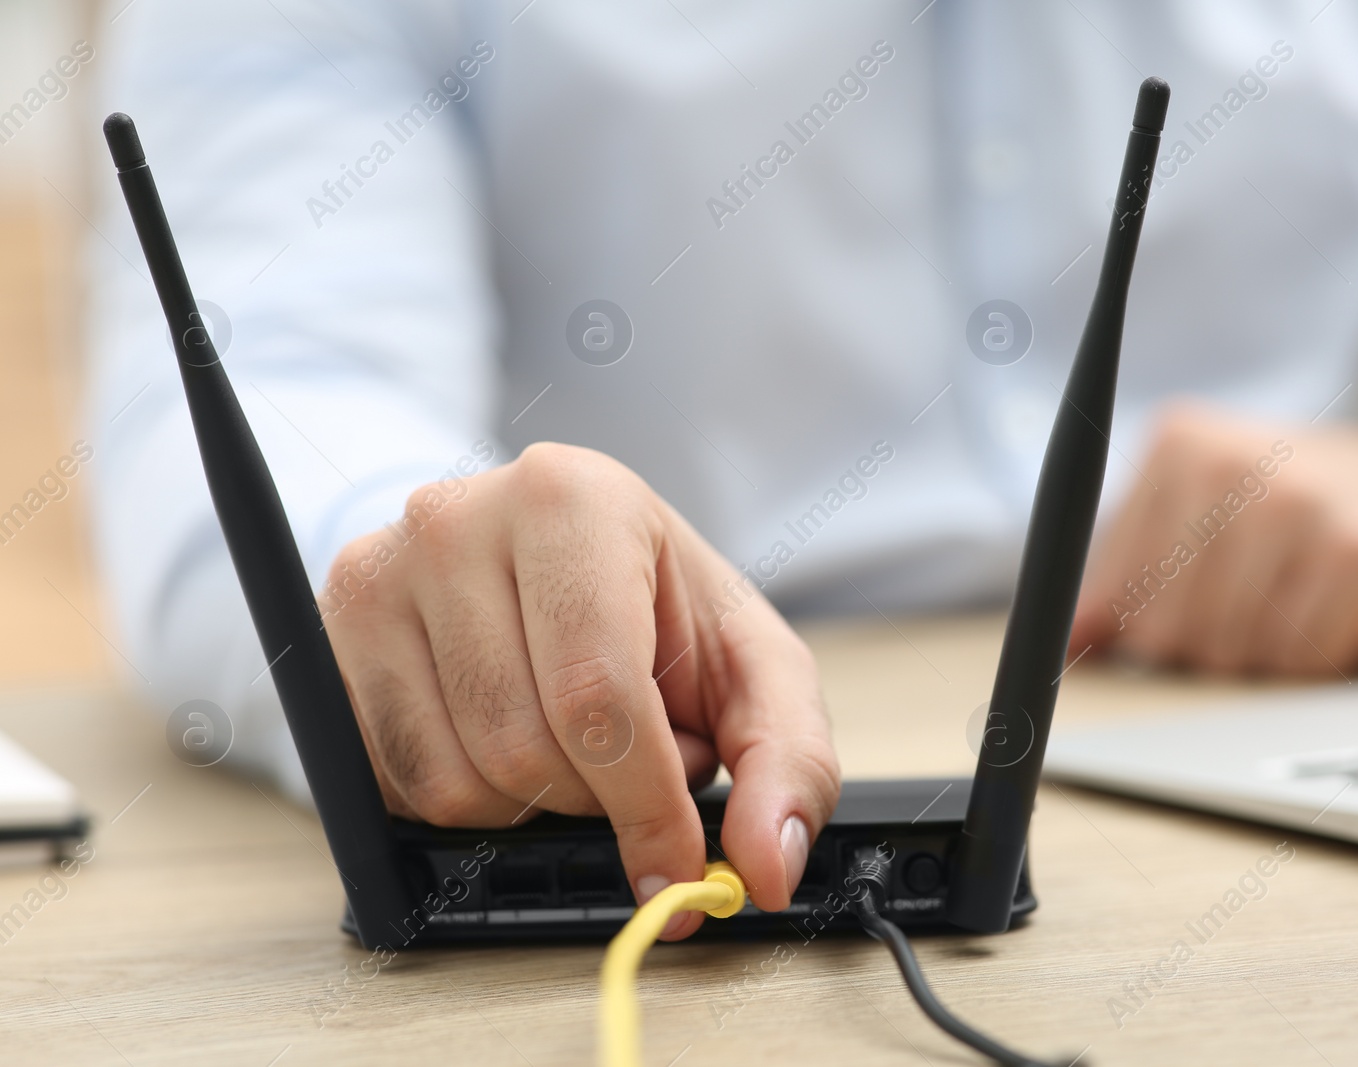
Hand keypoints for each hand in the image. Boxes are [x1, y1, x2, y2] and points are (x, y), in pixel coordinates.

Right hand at [320, 443, 839, 938]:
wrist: (557, 560)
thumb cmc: (660, 608)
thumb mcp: (754, 665)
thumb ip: (790, 760)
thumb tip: (767, 868)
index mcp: (572, 499)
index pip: (598, 694)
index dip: (646, 807)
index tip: (677, 872)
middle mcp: (456, 519)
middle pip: (525, 747)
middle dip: (599, 797)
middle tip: (637, 758)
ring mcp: (377, 575)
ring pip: (458, 781)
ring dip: (538, 804)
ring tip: (580, 739)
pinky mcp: (330, 640)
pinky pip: (398, 787)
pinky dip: (472, 802)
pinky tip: (514, 743)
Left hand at [1070, 404, 1357, 675]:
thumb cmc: (1331, 512)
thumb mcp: (1223, 514)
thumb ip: (1138, 569)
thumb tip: (1067, 637)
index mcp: (1180, 445)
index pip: (1110, 587)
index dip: (1137, 629)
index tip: (1159, 635)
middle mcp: (1232, 465)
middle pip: (1162, 631)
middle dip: (1208, 647)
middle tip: (1265, 607)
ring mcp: (1297, 508)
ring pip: (1227, 653)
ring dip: (1269, 655)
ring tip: (1309, 602)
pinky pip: (1298, 661)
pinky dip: (1322, 661)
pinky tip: (1351, 615)